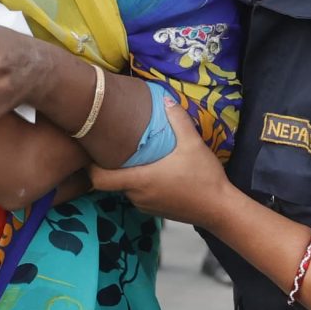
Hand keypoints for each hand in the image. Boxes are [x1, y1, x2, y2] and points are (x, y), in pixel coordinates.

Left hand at [91, 102, 230, 222]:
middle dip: (112, 165)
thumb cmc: (204, 178)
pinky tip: (155, 171)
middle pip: (112, 181)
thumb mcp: (193, 144)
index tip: (92, 152)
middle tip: (116, 146)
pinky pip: (139, 195)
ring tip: (137, 157)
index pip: (99, 179)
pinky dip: (141, 183)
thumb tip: (165, 98)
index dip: (90, 167)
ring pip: (127, 188)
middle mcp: (137, 196)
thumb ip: (178, 120)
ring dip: (129, 174)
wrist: (220, 209)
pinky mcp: (155, 211)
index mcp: (140, 180)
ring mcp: (145, 206)